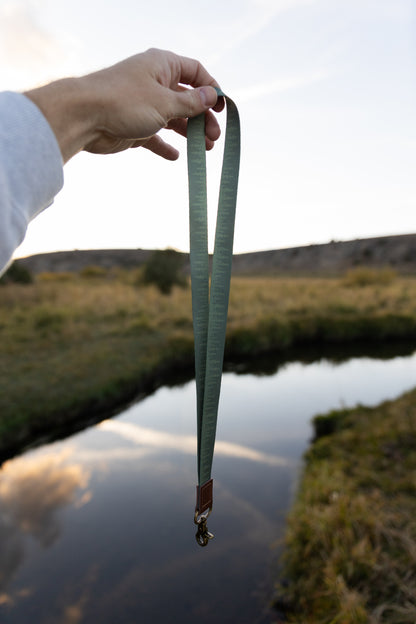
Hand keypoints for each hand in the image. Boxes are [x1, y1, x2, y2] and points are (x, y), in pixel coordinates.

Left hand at [84, 48, 223, 158]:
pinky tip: (175, 156)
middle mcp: (154, 83)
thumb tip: (211, 96)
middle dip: (203, 118)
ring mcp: (144, 105)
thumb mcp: (165, 102)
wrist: (84, 117)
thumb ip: (191, 103)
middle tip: (214, 137)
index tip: (222, 108)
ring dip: (190, 133)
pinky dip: (165, 145)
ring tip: (204, 149)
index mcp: (162, 66)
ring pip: (174, 119)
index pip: (195, 72)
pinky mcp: (134, 126)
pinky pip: (155, 136)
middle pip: (187, 99)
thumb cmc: (124, 102)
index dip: (211, 88)